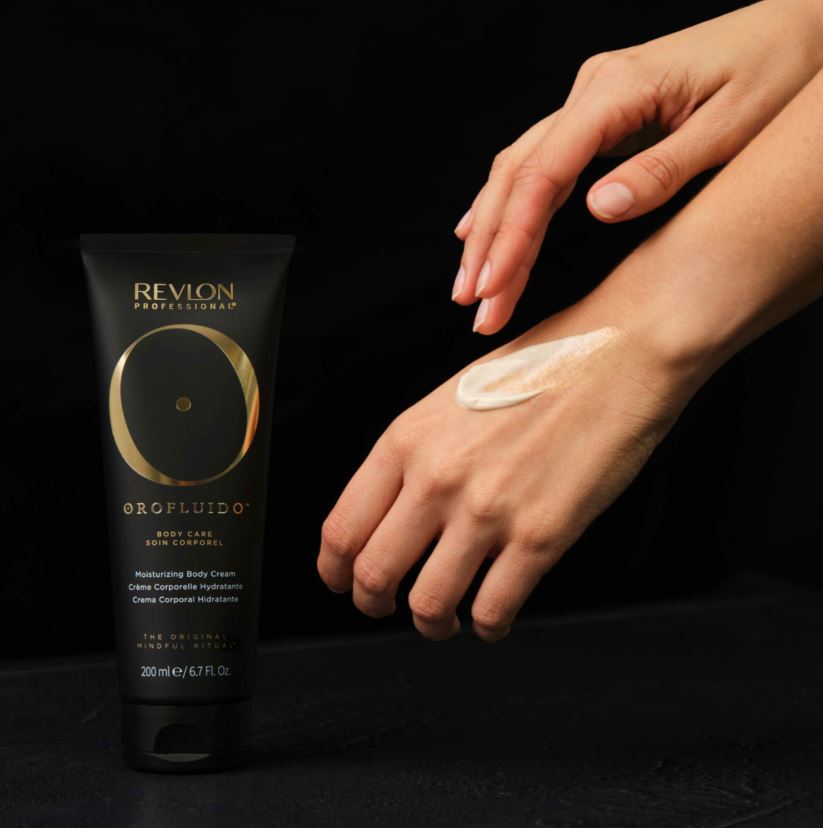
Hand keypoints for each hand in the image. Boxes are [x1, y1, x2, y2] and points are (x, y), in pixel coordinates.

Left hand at [316, 304, 701, 641]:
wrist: (619, 355)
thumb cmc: (543, 367)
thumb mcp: (453, 400)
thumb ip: (417, 456)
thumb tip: (396, 511)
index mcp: (407, 439)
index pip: (342, 528)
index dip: (333, 570)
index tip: (341, 582)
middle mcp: (438, 477)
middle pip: (373, 575)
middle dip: (372, 603)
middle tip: (384, 606)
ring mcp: (487, 510)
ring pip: (429, 606)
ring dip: (430, 624)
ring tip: (443, 619)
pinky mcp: (540, 537)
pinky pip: (494, 611)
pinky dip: (487, 626)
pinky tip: (493, 616)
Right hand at [453, 0, 822, 333]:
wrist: (796, 27)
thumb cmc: (776, 72)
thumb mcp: (732, 127)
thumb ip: (663, 169)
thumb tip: (598, 209)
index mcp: (618, 90)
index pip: (545, 172)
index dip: (513, 235)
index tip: (493, 285)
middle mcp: (590, 91)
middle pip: (518, 174)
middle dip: (489, 244)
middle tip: (472, 304)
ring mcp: (589, 102)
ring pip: (519, 171)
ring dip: (490, 230)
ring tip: (470, 285)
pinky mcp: (596, 118)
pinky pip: (537, 164)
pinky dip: (508, 204)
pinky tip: (480, 231)